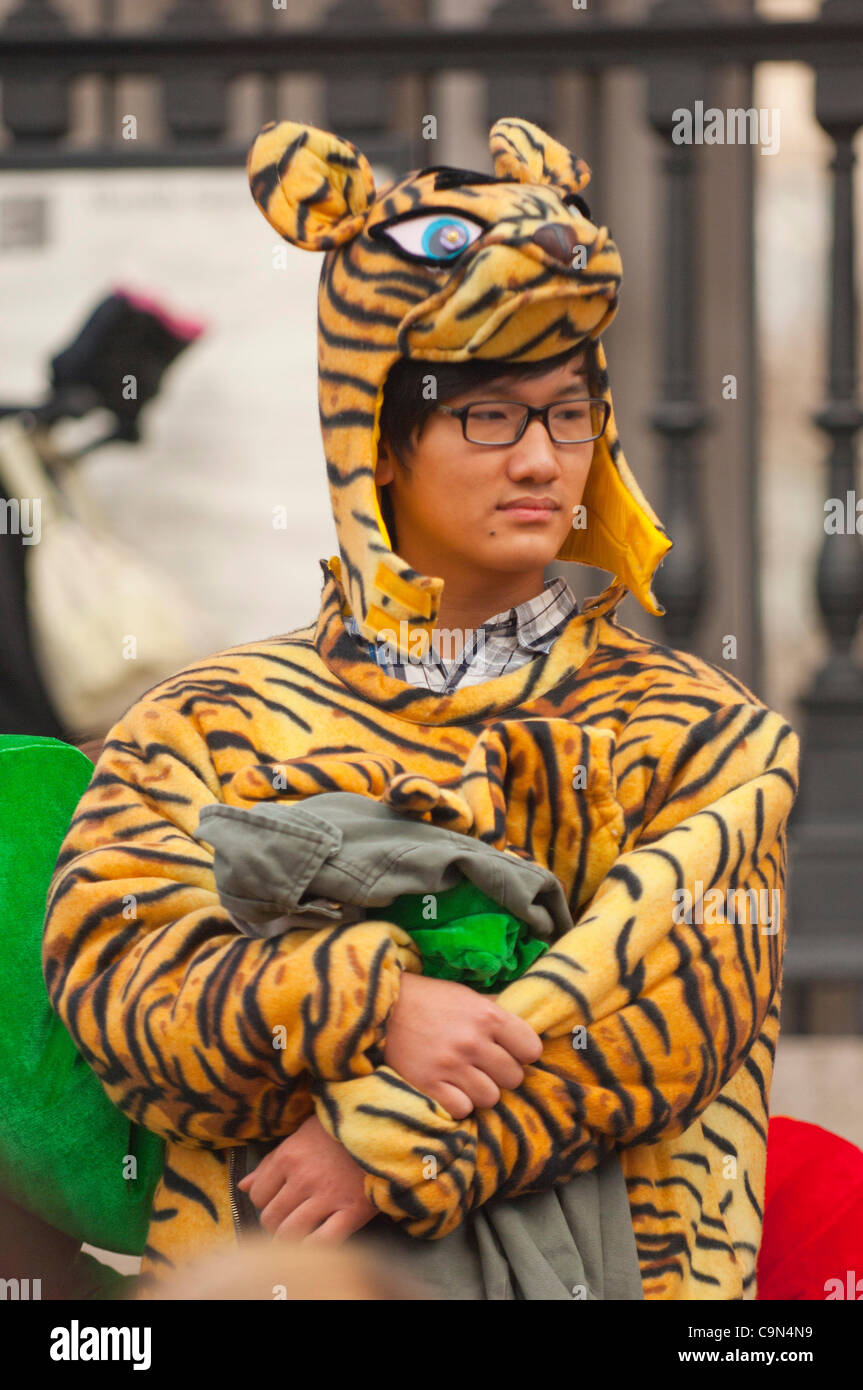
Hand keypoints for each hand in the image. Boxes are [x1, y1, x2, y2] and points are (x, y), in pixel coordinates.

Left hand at [236, 1114, 375, 1243]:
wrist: (384, 1128)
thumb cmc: (340, 1131)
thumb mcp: (303, 1134)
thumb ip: (271, 1161)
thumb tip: (243, 1185)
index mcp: (289, 1155)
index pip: (257, 1195)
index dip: (265, 1201)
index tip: (278, 1200)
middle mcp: (303, 1177)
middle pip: (270, 1218)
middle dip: (275, 1223)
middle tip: (288, 1218)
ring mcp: (327, 1196)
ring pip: (290, 1233)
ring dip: (289, 1239)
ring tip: (298, 1233)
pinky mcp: (351, 1211)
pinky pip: (322, 1242)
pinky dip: (312, 1248)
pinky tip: (314, 1241)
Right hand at [382, 972, 542, 1118]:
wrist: (381, 1005)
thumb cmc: (429, 999)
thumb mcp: (466, 995)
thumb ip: (495, 1010)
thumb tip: (526, 1024)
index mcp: (488, 1015)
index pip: (531, 1049)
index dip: (522, 1053)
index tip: (509, 1052)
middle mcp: (473, 1041)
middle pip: (513, 1078)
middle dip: (501, 1074)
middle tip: (484, 1067)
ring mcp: (450, 1065)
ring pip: (490, 1098)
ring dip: (480, 1091)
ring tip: (466, 1079)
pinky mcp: (428, 1084)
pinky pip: (462, 1110)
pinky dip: (458, 1103)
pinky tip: (449, 1089)